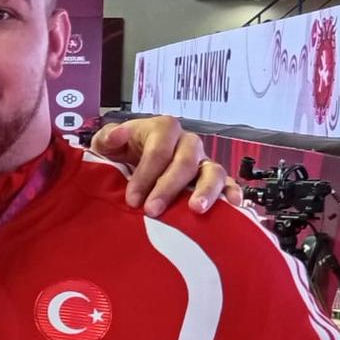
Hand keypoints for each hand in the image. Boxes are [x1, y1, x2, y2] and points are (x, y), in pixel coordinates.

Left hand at [89, 116, 241, 217]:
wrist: (132, 161)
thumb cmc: (122, 151)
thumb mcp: (107, 143)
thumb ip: (108, 138)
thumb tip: (118, 134)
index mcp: (163, 129)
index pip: (159, 150)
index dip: (145, 175)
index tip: (132, 199)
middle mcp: (187, 142)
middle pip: (185, 161)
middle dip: (168, 187)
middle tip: (152, 210)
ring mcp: (202, 160)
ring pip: (212, 171)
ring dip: (205, 191)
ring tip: (195, 210)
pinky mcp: (212, 177)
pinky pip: (228, 183)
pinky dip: (232, 193)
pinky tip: (232, 205)